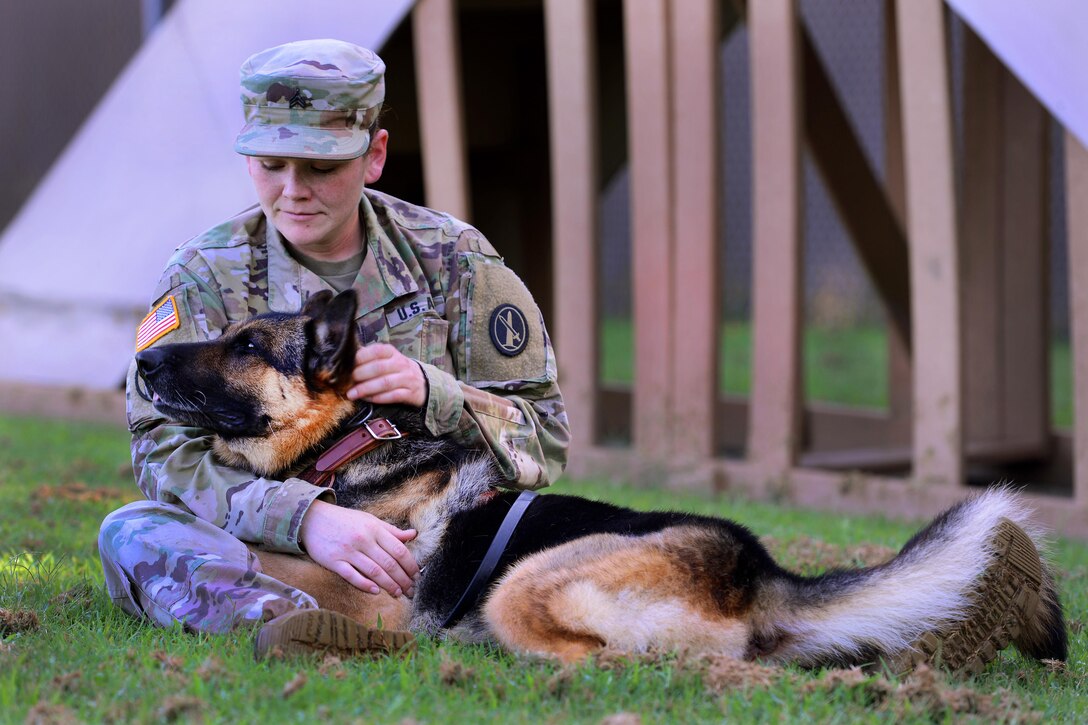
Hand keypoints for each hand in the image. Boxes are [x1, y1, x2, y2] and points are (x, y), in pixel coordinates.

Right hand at [300, 499, 419, 595]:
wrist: (312, 518)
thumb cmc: (345, 520)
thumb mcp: (369, 520)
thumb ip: (391, 530)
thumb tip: (413, 535)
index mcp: (374, 528)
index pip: (399, 549)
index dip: (410, 565)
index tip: (417, 575)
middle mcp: (363, 539)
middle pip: (389, 563)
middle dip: (403, 579)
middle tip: (411, 590)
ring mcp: (348, 551)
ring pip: (374, 571)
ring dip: (388, 585)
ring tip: (398, 593)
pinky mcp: (333, 561)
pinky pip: (352, 576)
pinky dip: (365, 584)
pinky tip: (375, 591)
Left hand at [346, 343, 426, 406]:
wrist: (422, 381)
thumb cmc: (396, 369)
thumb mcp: (386, 358)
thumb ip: (369, 358)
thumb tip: (346, 359)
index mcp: (391, 352)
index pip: (376, 351)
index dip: (360, 358)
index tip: (347, 366)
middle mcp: (400, 363)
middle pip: (378, 368)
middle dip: (360, 375)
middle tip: (347, 382)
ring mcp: (407, 378)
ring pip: (384, 383)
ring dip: (365, 389)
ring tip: (351, 394)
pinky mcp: (410, 393)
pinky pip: (392, 396)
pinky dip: (378, 398)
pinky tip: (367, 399)